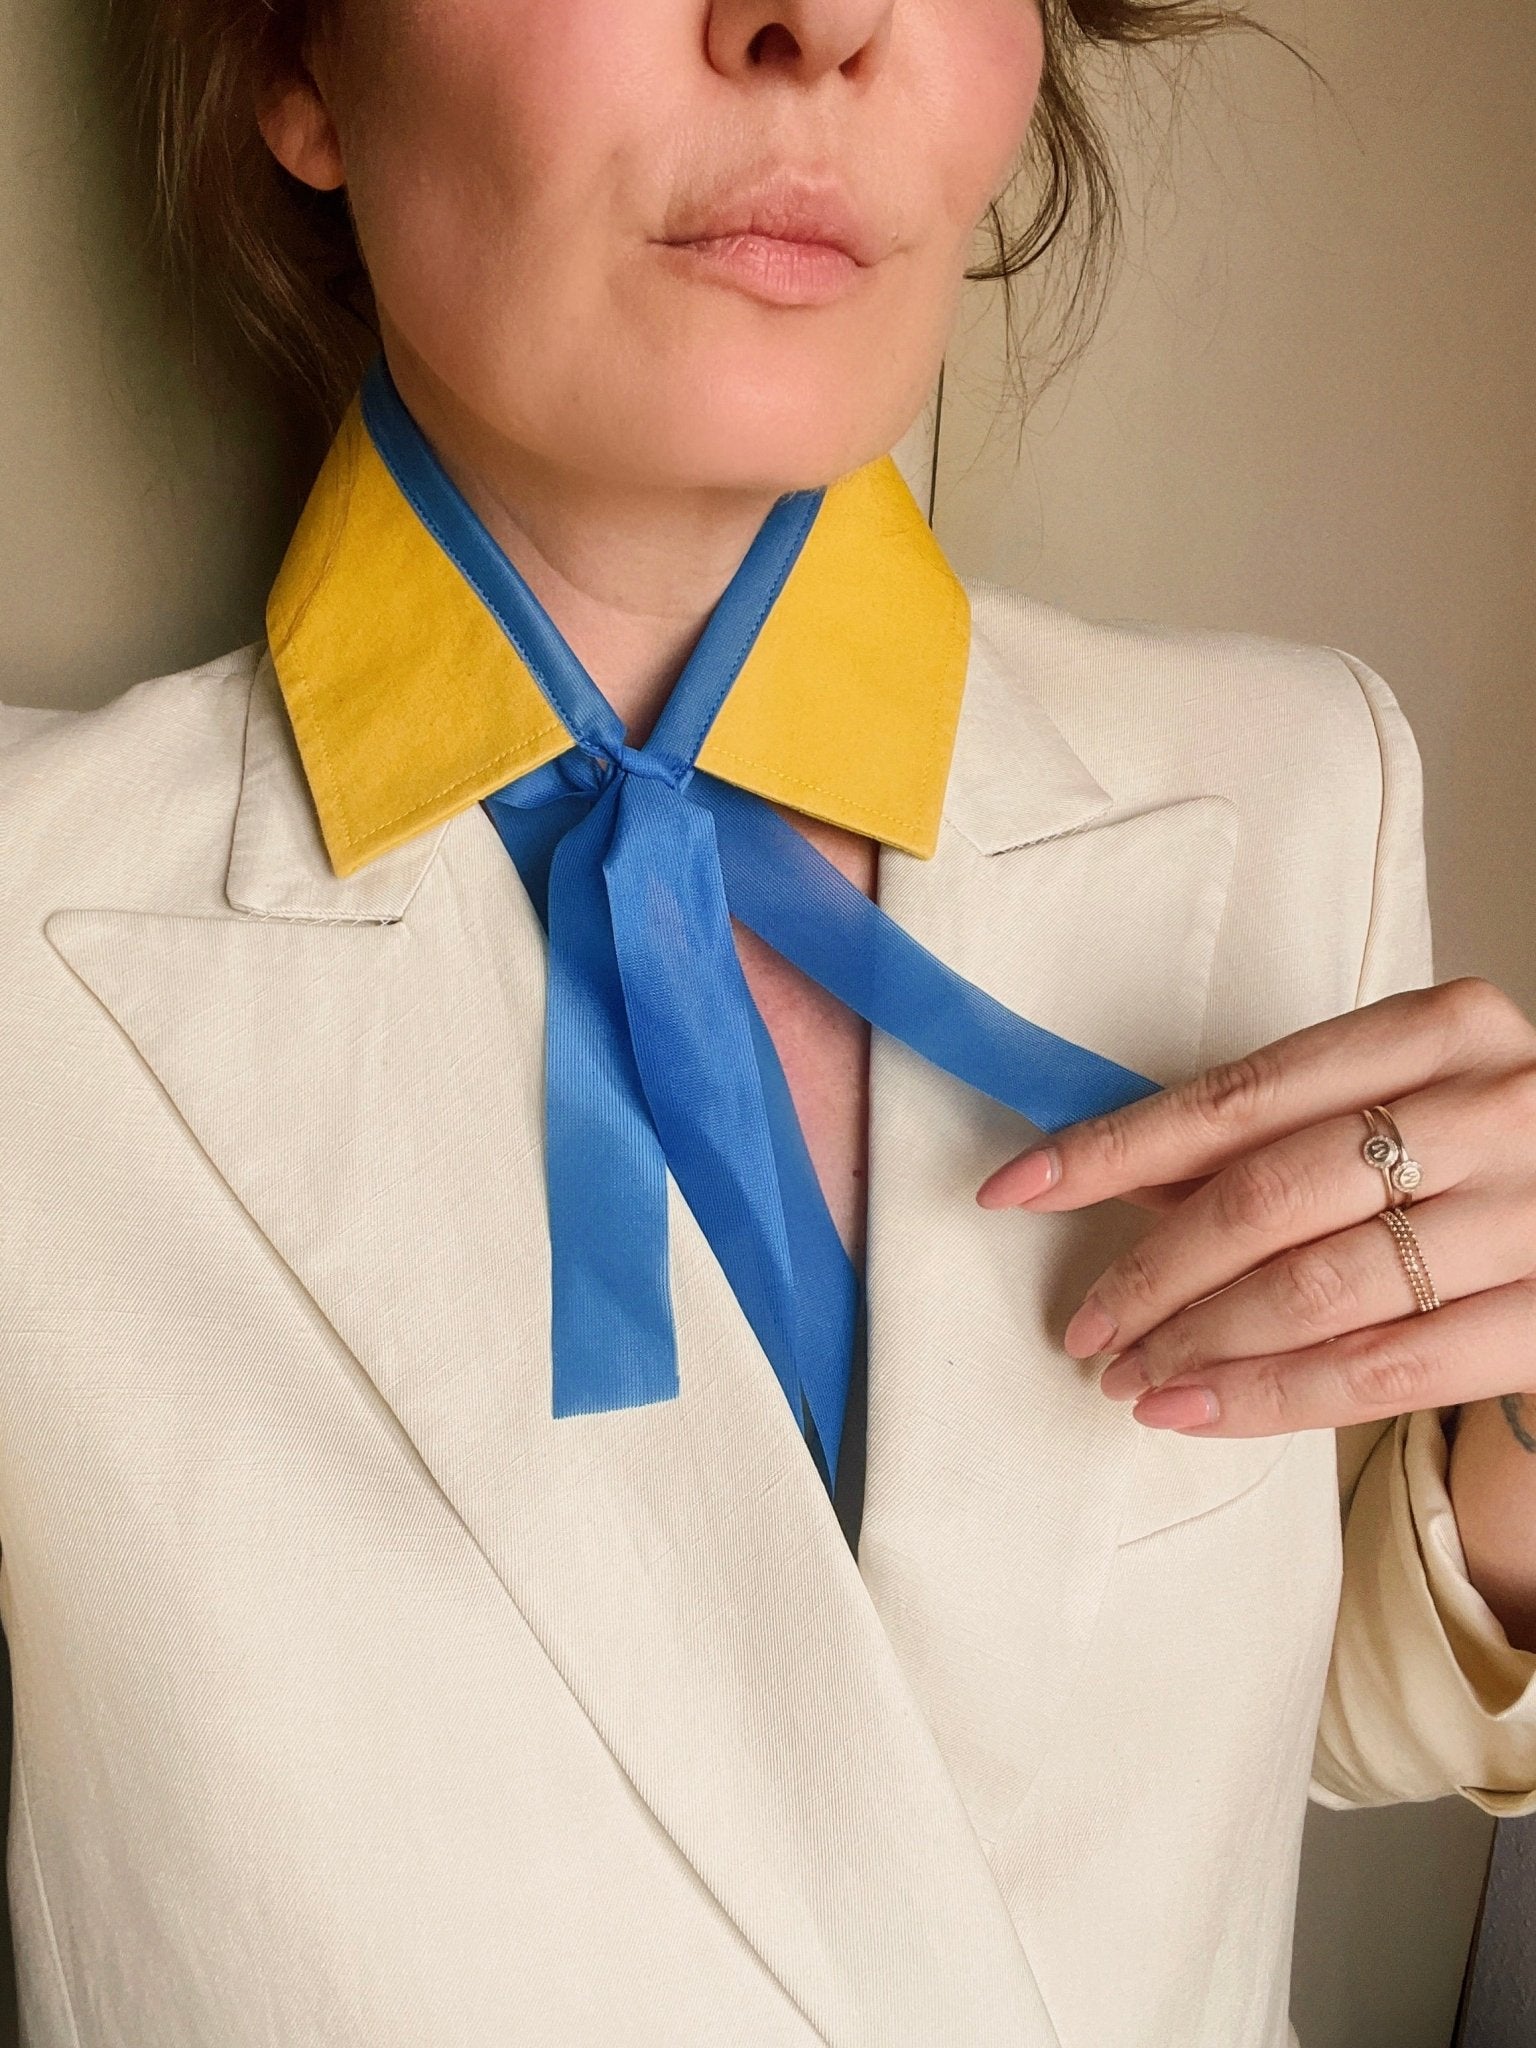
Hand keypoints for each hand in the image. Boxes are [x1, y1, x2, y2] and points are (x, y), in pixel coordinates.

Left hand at [975, 978, 1535, 1437]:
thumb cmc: (1479, 1160)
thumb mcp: (1392, 1114)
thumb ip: (1267, 1140)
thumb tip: (1107, 1179)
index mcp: (1443, 1029)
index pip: (1239, 1096)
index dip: (1113, 1148)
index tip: (1017, 1189)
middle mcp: (1496, 1107)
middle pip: (1269, 1195)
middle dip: (1152, 1270)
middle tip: (1086, 1325)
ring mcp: (1534, 1214)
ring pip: (1317, 1287)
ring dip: (1197, 1341)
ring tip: (1128, 1376)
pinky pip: (1384, 1368)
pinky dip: (1270, 1397)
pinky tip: (1195, 1410)